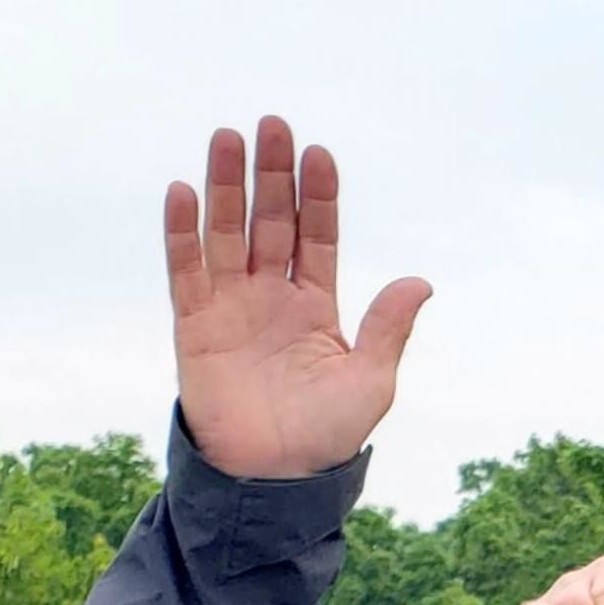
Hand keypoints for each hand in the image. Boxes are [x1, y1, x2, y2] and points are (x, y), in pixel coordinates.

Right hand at [165, 117, 430, 479]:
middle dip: (271, 174)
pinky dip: (182, 233)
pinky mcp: (194, 326)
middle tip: (271, 125)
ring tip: (227, 139)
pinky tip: (184, 192)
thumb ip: (387, 329)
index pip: (316, 237)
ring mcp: (231, 306)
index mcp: (315, 305)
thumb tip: (421, 282)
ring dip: (225, 187)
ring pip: (226, 232)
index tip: (320, 153)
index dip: (318, 196)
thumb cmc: (326, 436)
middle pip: (270, 221)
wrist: (274, 480)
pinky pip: (186, 271)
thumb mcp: (370, 382)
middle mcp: (271, 296)